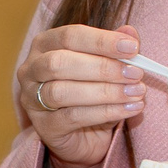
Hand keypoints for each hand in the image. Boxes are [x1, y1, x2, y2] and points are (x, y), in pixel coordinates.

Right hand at [15, 23, 144, 167]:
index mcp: (45, 45)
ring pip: (63, 92)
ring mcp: (31, 99)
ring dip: (106, 91)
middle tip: (136, 73)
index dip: (101, 41)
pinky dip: (106, 112)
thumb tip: (130, 32)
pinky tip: (129, 109)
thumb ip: (115, 48)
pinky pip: (73, 117)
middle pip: (60, 62)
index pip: (70, 36)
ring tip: (135, 92)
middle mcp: (31, 69)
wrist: (85, 136)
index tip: (132, 48)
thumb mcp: (106, 66)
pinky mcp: (44, 126)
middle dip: (102, 67)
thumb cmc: (91, 92)